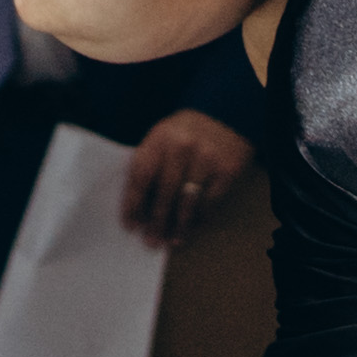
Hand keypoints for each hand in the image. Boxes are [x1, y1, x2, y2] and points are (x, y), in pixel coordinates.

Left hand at [121, 107, 255, 248]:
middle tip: (151, 241)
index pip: (142, 176)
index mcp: (159, 139)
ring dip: (179, 225)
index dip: (134, 204)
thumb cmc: (183, 133)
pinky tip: (193, 227)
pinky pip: (210, 201)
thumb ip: (149, 164)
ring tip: (173, 241)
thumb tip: (139, 208)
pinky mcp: (226, 170)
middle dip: (157, 221)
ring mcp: (207, 158)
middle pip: (165, 192)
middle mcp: (182, 147)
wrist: (224, 115)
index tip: (130, 226)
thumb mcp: (161, 138)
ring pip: (188, 201)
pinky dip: (200, 218)